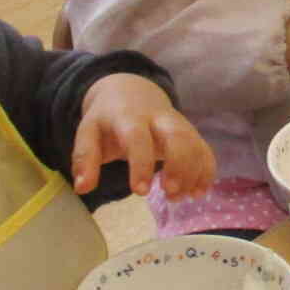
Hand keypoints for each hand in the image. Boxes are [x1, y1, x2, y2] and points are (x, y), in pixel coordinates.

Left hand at [73, 74, 214, 198]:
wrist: (131, 91)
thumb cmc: (109, 119)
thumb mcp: (88, 132)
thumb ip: (84, 158)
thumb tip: (82, 188)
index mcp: (129, 117)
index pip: (138, 137)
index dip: (141, 164)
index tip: (140, 192)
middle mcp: (158, 118)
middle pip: (177, 135)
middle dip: (178, 165)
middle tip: (169, 193)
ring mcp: (178, 124)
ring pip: (195, 143)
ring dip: (192, 173)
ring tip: (177, 198)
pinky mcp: (190, 133)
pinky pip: (205, 149)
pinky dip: (206, 171)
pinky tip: (198, 192)